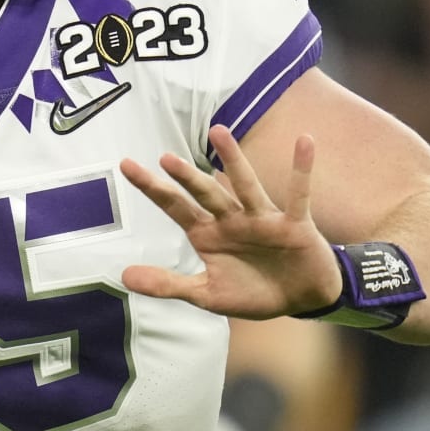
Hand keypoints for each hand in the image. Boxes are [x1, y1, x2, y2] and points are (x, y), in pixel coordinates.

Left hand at [119, 125, 341, 319]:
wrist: (299, 299)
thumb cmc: (252, 292)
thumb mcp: (207, 294)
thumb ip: (167, 284)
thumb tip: (124, 275)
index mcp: (208, 234)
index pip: (175, 206)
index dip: (153, 188)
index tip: (126, 165)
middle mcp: (232, 220)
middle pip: (205, 194)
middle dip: (187, 178)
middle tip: (166, 158)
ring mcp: (262, 219)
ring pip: (245, 186)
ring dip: (234, 160)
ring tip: (218, 131)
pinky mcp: (294, 224)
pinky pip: (298, 194)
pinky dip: (301, 169)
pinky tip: (304, 142)